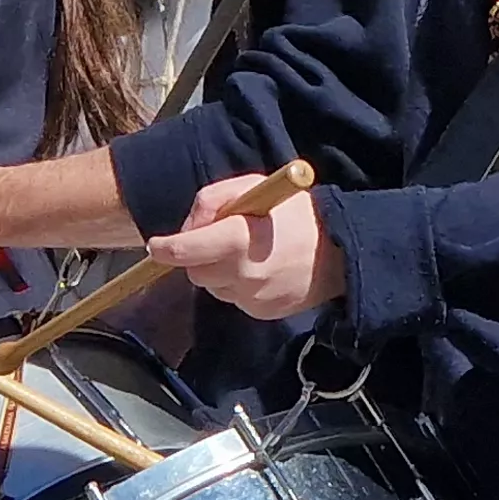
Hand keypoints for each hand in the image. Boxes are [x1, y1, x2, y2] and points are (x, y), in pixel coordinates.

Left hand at [146, 175, 341, 320]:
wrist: (341, 252)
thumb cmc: (295, 213)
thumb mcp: (252, 186)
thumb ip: (212, 201)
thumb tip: (185, 229)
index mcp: (239, 240)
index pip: (187, 250)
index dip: (167, 248)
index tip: (157, 245)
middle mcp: (242, 275)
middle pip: (195, 273)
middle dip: (196, 256)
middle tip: (216, 238)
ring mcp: (252, 298)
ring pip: (214, 287)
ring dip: (218, 271)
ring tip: (246, 252)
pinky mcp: (261, 313)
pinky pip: (234, 299)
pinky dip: (237, 285)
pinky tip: (261, 269)